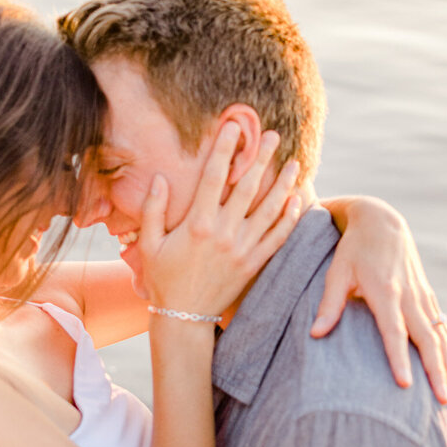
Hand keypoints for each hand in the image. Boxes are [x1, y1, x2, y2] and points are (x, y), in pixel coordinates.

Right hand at [138, 125, 300, 317]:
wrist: (184, 318)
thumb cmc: (163, 279)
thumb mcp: (149, 245)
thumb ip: (152, 210)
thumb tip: (159, 178)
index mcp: (198, 224)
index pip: (215, 177)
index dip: (224, 149)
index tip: (233, 127)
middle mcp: (224, 233)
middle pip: (248, 187)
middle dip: (261, 158)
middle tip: (273, 135)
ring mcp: (243, 249)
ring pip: (270, 209)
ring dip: (284, 183)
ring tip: (294, 162)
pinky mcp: (254, 264)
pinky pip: (277, 238)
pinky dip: (289, 218)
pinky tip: (297, 200)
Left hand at [313, 196, 446, 403]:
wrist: (382, 221)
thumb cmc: (353, 249)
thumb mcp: (337, 271)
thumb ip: (329, 304)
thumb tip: (315, 334)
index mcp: (385, 291)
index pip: (393, 331)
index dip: (399, 358)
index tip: (405, 384)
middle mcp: (409, 296)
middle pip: (427, 339)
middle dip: (436, 371)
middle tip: (443, 401)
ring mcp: (422, 298)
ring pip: (441, 337)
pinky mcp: (428, 299)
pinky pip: (445, 331)